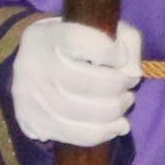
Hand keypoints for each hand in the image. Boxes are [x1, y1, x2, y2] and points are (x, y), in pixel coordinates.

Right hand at [11, 16, 144, 147]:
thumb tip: (133, 72)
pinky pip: (76, 135)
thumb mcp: (102, 29)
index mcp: (49, 35)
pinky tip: (117, 125)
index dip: (109, 51)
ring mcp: (31, 98)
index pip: (79, 41)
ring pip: (82, 113)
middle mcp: (34, 66)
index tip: (121, 56)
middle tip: (130, 84)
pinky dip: (103, 132)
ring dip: (115, 110)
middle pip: (85, 83)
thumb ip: (127, 40)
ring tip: (125, 101)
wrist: (35, 66)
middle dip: (118, 86)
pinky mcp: (34, 123)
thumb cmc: (77, 45)